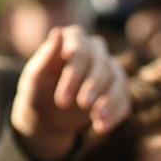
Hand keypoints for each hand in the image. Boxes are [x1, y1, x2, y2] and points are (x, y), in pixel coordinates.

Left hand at [11, 25, 130, 160]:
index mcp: (74, 39)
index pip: (80, 52)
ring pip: (117, 81)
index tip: (62, 100)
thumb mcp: (36, 77)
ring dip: (109, 101)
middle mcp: (96, 51)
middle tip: (83, 105)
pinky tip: (101, 128)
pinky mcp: (118, 91)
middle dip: (93, 87)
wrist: (49, 114)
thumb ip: (46, 56)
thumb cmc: (39, 91)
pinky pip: (124, 101)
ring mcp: (110, 70)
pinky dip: (115, 115)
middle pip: (102, 65)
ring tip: (97, 118)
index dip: (74, 75)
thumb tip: (58, 32)